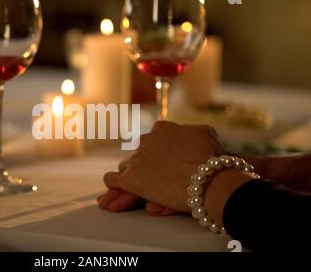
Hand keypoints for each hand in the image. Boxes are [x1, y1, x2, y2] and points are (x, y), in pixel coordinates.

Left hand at [100, 121, 223, 212]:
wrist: (206, 181)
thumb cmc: (211, 160)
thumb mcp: (206, 134)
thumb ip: (191, 132)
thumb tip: (187, 134)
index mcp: (163, 129)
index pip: (154, 141)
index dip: (158, 155)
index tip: (164, 165)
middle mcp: (146, 140)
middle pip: (139, 155)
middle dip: (144, 167)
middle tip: (151, 181)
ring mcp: (136, 159)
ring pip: (125, 166)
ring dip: (131, 177)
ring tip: (133, 192)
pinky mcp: (129, 179)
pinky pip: (112, 179)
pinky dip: (114, 187)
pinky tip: (114, 194)